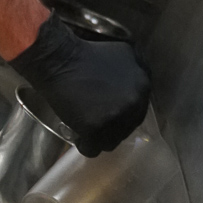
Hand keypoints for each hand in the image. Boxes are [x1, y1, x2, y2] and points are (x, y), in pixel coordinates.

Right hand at [10, 12, 149, 157]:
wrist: (59, 60)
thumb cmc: (86, 54)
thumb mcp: (122, 54)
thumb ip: (135, 73)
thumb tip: (135, 89)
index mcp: (143, 85)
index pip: (138, 111)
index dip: (122, 114)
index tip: (108, 112)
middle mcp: (134, 103)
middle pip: (126, 128)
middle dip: (111, 127)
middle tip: (96, 121)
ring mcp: (115, 118)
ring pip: (111, 142)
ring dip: (99, 138)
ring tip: (86, 129)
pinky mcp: (95, 128)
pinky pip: (92, 149)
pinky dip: (84, 144)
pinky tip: (78, 136)